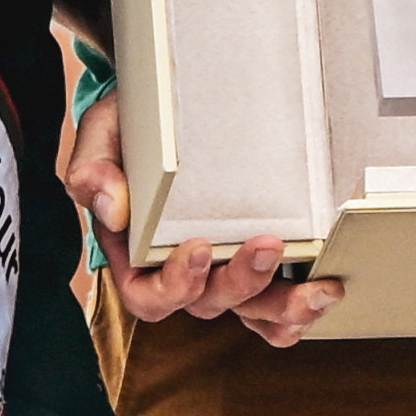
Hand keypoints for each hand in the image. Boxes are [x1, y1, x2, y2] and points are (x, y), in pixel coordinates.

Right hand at [64, 88, 342, 343]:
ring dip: (283, 308)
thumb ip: (93, 168)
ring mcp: (222, 270)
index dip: (175, 285)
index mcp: (136, 255)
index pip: (149, 296)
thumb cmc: (133, 123)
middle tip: (268, 244)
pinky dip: (296, 312)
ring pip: (250, 312)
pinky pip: (273, 306)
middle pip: (208, 305)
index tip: (200, 247)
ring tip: (319, 289)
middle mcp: (181, 272)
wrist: (168, 103)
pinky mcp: (255, 259)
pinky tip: (322, 294)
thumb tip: (110, 207)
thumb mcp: (103, 133)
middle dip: (241, 282)